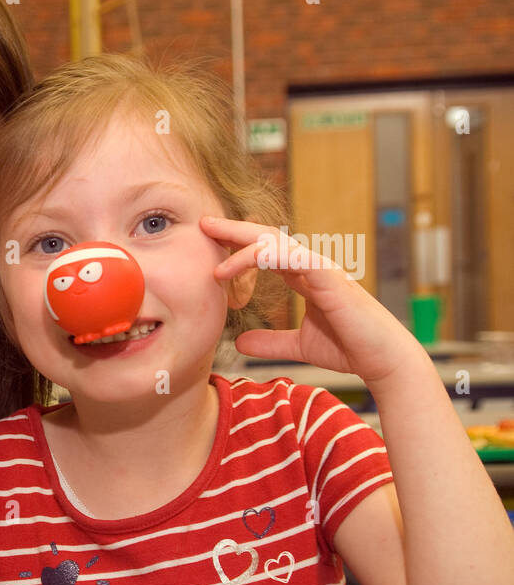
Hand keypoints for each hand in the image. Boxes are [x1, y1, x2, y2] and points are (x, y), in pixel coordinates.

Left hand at [205, 216, 423, 385]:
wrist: (381, 360)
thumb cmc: (348, 349)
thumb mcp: (296, 346)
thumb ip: (269, 341)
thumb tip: (239, 341)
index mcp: (304, 276)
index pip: (265, 251)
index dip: (238, 244)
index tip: (211, 242)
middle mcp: (311, 266)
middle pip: (268, 237)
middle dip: (235, 230)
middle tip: (204, 224)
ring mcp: (321, 268)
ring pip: (276, 243)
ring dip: (242, 245)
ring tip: (214, 259)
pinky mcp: (329, 278)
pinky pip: (292, 257)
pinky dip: (264, 257)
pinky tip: (240, 264)